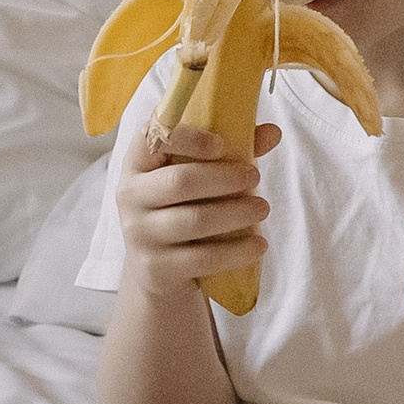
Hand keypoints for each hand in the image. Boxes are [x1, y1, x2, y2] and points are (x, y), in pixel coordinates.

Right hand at [112, 122, 280, 300]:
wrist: (159, 271)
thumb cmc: (183, 209)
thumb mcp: (200, 178)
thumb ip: (232, 152)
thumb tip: (273, 132)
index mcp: (138, 165)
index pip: (152, 139)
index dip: (187, 138)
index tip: (222, 144)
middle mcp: (131, 197)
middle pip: (180, 182)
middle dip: (224, 178)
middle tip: (255, 177)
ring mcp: (140, 235)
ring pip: (194, 220)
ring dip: (236, 213)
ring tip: (263, 208)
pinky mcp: (156, 268)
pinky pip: (202, 258)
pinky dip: (236, 251)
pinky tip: (258, 244)